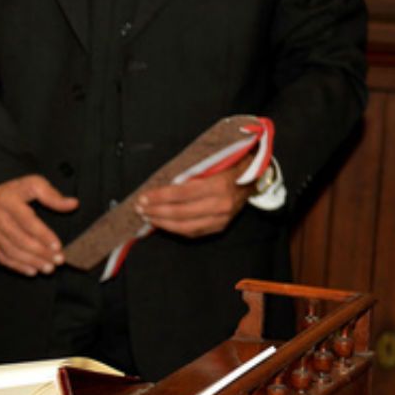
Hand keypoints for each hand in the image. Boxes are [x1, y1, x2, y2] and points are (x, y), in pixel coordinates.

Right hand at [0, 175, 77, 275]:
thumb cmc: (17, 191)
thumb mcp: (34, 184)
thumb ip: (52, 195)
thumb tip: (73, 204)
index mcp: (6, 198)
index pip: (26, 220)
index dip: (43, 235)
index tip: (58, 247)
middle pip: (19, 238)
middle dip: (40, 252)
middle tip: (58, 261)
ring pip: (11, 250)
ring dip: (31, 262)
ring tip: (49, 268)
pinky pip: (1, 257)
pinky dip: (18, 266)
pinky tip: (32, 270)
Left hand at [137, 165, 252, 237]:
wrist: (254, 177)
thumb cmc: (230, 165)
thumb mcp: (212, 161)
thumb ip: (189, 172)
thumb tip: (161, 182)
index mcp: (219, 185)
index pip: (181, 194)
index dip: (160, 197)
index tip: (143, 197)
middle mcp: (221, 204)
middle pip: (180, 212)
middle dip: (156, 211)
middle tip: (140, 208)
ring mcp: (222, 218)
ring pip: (185, 226)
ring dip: (162, 223)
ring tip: (147, 217)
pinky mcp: (220, 227)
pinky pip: (193, 232)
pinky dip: (174, 229)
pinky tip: (162, 223)